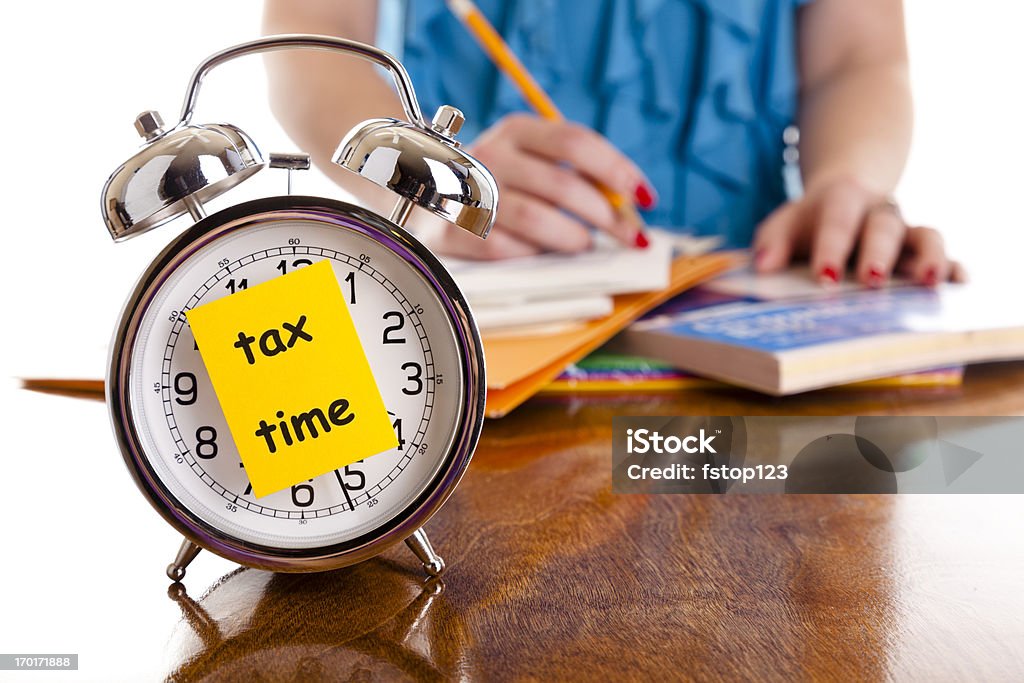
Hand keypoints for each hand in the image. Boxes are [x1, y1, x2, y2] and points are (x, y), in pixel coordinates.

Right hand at [422, 113, 655, 259]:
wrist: (420, 195)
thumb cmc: (496, 184)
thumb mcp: (531, 163)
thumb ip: (574, 175)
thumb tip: (629, 206)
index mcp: (516, 130)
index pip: (577, 142)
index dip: (618, 170)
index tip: (645, 198)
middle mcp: (490, 154)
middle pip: (562, 184)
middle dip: (606, 216)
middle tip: (628, 236)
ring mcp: (467, 191)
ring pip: (536, 219)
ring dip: (572, 238)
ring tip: (584, 245)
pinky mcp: (452, 228)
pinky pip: (505, 248)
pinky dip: (534, 254)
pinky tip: (543, 255)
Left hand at [752, 176, 965, 285]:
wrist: (843, 197)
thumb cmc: (807, 222)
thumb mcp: (783, 225)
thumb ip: (770, 242)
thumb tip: (763, 266)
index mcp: (841, 200)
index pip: (837, 220)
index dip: (832, 247)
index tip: (824, 277)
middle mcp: (879, 212)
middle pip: (884, 227)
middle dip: (878, 254)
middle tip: (871, 281)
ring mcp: (905, 230)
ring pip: (926, 235)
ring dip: (929, 258)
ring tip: (928, 283)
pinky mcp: (921, 249)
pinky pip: (946, 254)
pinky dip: (955, 267)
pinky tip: (958, 283)